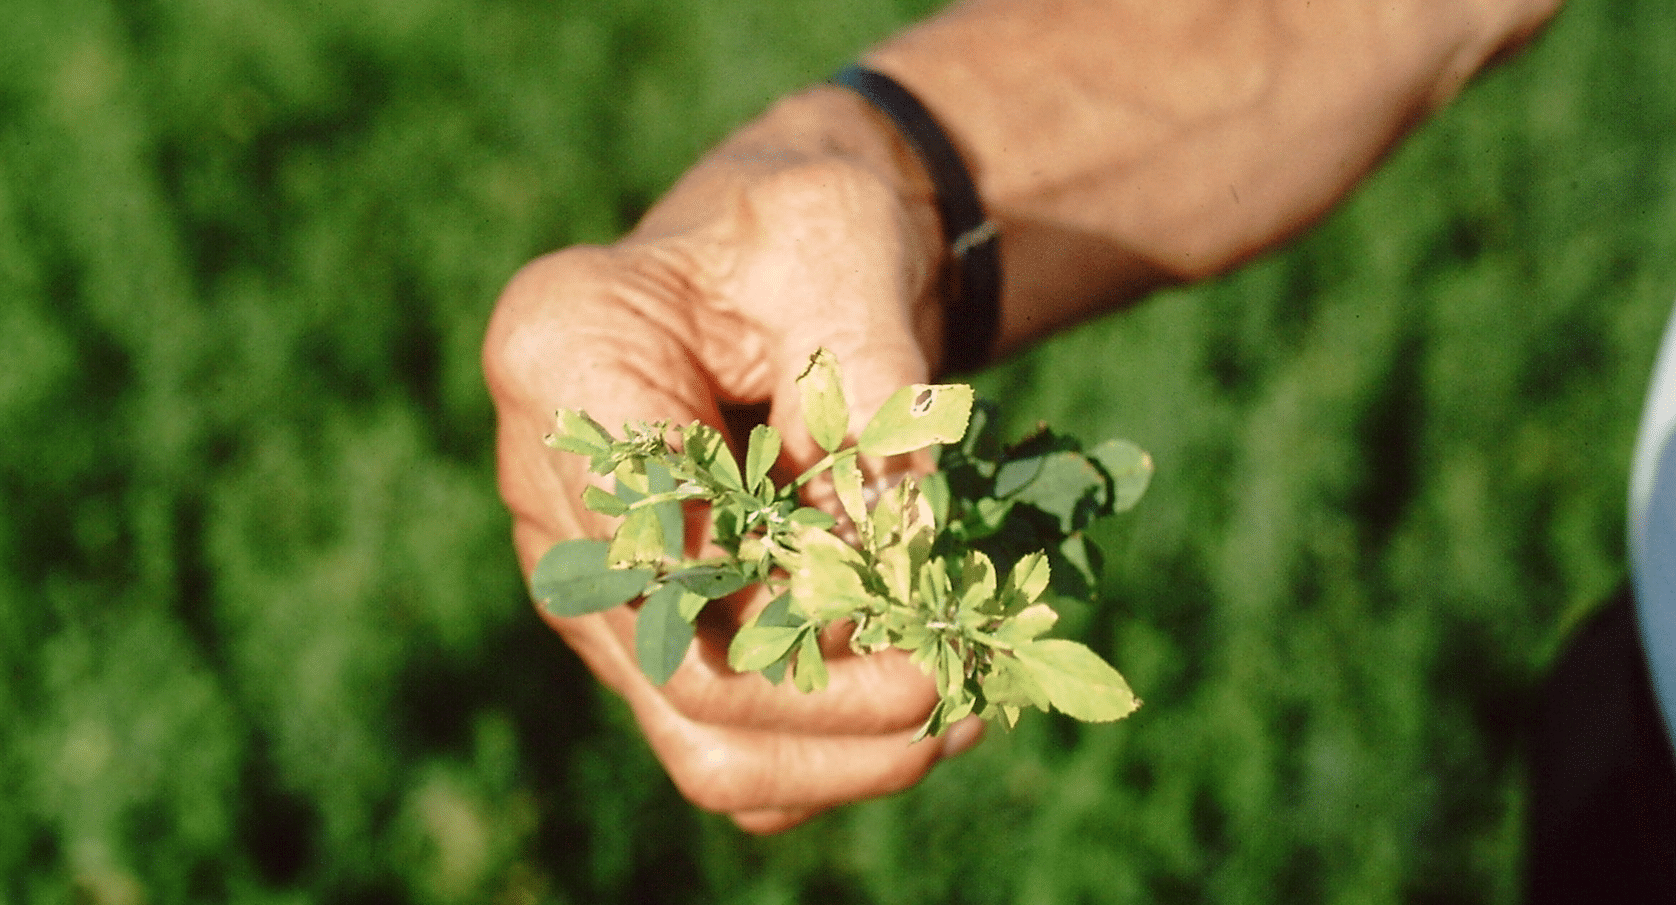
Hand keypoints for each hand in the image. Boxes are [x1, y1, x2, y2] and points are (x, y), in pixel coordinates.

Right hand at [483, 87, 983, 833]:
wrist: (776, 268)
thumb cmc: (803, 236)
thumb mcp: (844, 254)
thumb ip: (867, 385)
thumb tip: (906, 553)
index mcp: (561, 360)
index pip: (656, 535)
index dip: (783, 598)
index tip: (912, 604)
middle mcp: (549, 494)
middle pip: (678, 668)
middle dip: (829, 701)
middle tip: (956, 687)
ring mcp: (592, 583)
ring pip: (699, 742)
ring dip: (835, 754)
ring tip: (958, 718)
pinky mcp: (647, 639)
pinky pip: (728, 750)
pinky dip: (825, 754)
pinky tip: (922, 710)